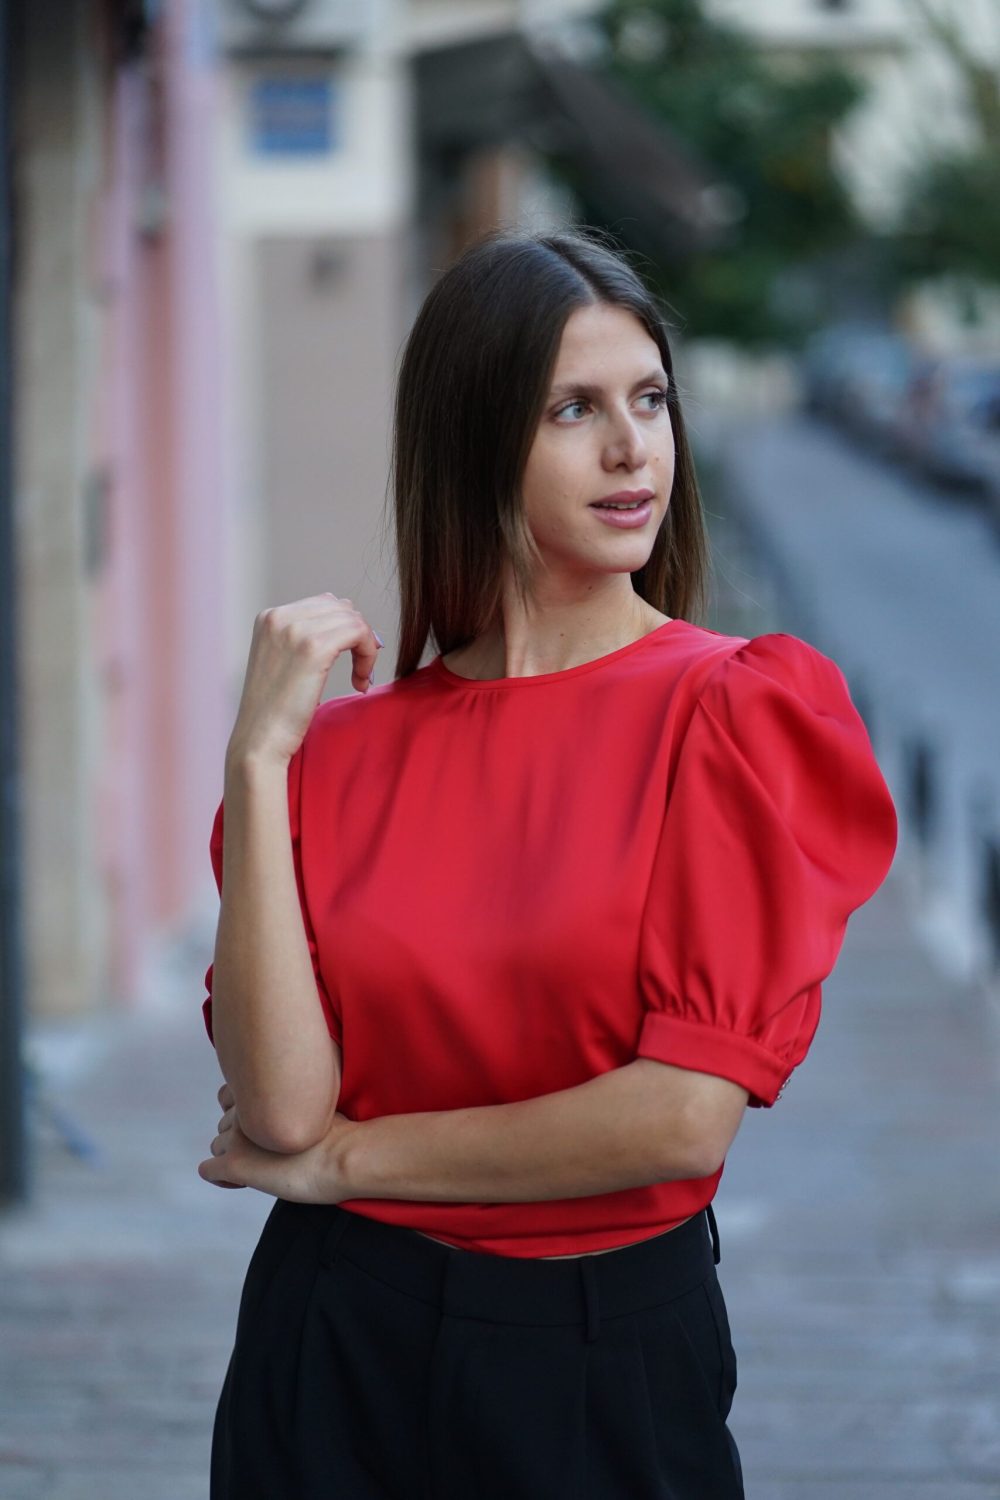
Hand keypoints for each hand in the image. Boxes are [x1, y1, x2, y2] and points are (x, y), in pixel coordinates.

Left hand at [198, 1081, 359, 1201]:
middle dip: (241, 1138)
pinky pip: (209, 1171)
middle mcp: (244, 1109)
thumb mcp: (313, 1101)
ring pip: (218, 1146)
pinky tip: (242, 1183)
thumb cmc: (339, 1133)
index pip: (229, 1095)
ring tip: (261, 1170)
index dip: (243, 1114)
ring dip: (233, 1157)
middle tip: (268, 1154)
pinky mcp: (234, 1164)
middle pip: (225, 1124)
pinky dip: (221, 1179)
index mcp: (262, 1089)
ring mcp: (237, 1136)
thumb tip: (290, 1103)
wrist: (345, 1155)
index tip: (262, 1129)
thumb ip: (290, 1099)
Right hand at [226, 593, 383, 769]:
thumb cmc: (275, 712)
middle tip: (362, 670)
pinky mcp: (313, 648)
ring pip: (353, 619)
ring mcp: (294, 630)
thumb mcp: (284, 662)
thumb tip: (345, 612)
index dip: (346, 629)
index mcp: (270, 618)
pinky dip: (368, 655)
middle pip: (341, 607)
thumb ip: (306, 636)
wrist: (259, 741)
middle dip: (358, 636)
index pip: (325, 603)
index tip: (353, 659)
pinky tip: (361, 682)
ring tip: (360, 678)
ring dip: (366, 648)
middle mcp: (279, 617)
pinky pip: (359, 633)